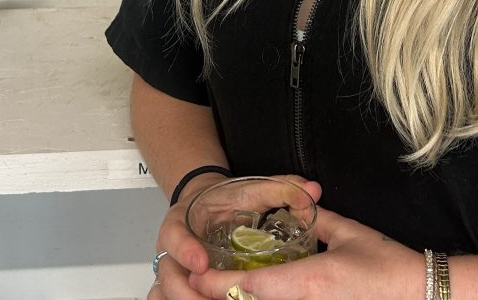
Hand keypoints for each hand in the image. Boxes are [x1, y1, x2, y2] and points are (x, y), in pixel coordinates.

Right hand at [149, 175, 321, 299]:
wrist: (204, 203)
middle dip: (187, 291)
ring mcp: (174, 268)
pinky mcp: (178, 284)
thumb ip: (281, 189)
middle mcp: (172, 246)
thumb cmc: (226, 200)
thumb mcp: (250, 190)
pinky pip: (169, 299)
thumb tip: (312, 190)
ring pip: (165, 292)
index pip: (175, 235)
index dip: (186, 250)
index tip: (202, 263)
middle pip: (168, 273)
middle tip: (211, 298)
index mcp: (183, 219)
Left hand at [188, 207, 420, 299]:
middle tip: (203, 286)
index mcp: (309, 280)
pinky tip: (258, 295)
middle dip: (226, 297)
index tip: (198, 280)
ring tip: (225, 289)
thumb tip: (296, 207)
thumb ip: (315, 219)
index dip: (221, 285)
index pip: (253, 287)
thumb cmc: (385, 263)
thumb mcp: (346, 232)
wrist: (416, 292)